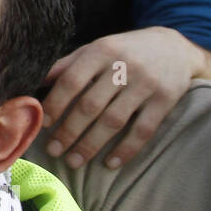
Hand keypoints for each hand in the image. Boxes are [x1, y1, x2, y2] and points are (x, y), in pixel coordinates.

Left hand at [41, 27, 210, 168]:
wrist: (174, 47)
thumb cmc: (125, 51)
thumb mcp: (96, 49)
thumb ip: (68, 65)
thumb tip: (36, 81)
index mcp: (101, 51)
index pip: (72, 81)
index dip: (56, 104)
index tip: (43, 124)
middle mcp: (123, 66)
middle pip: (90, 105)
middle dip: (69, 131)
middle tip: (53, 151)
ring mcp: (146, 84)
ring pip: (114, 120)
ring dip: (91, 144)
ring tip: (74, 161)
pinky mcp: (166, 100)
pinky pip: (144, 130)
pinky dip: (126, 149)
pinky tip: (111, 164)